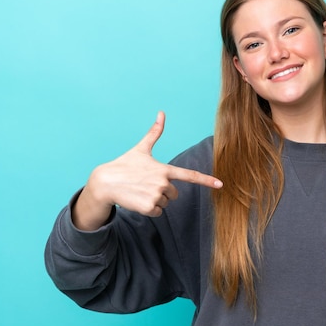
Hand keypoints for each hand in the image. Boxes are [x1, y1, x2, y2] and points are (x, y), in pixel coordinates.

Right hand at [73, 111, 222, 230]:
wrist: (105, 182)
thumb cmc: (124, 164)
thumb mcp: (141, 149)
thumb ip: (155, 133)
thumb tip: (162, 112)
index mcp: (164, 169)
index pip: (189, 175)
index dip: (206, 180)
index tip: (220, 184)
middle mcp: (163, 183)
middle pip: (174, 194)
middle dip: (163, 191)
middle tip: (146, 184)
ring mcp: (156, 195)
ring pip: (166, 203)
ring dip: (155, 200)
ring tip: (140, 191)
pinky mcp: (148, 207)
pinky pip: (158, 213)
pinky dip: (149, 209)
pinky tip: (138, 200)